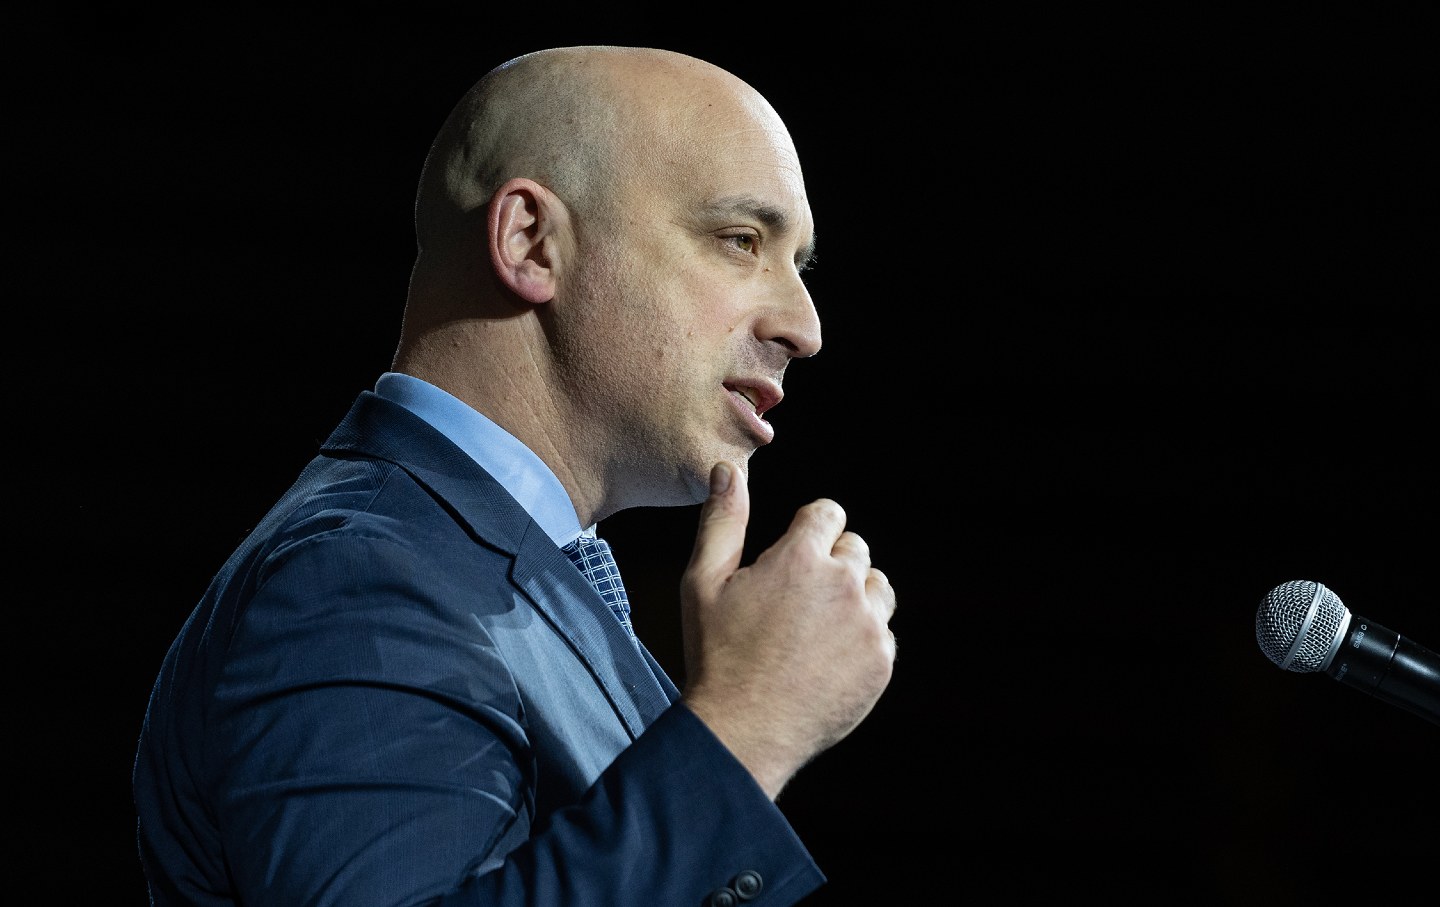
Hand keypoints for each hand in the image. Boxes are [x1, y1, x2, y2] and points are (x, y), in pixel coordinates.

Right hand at [680, 460, 895, 798]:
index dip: (808, 530)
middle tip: (795, 601)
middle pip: (854, 548)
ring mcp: (868, 625)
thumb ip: (722, 520)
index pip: (828, 513)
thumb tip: (729, 469)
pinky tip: (826, 659)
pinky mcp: (882, 662)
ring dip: (854, 597)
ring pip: (877, 587)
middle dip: (829, 564)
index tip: (793, 555)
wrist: (743, 731)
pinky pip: (883, 632)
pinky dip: (862, 639)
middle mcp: (843, 584)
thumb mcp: (703, 582)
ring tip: (815, 627)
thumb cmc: (717, 654)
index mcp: (801, 557)